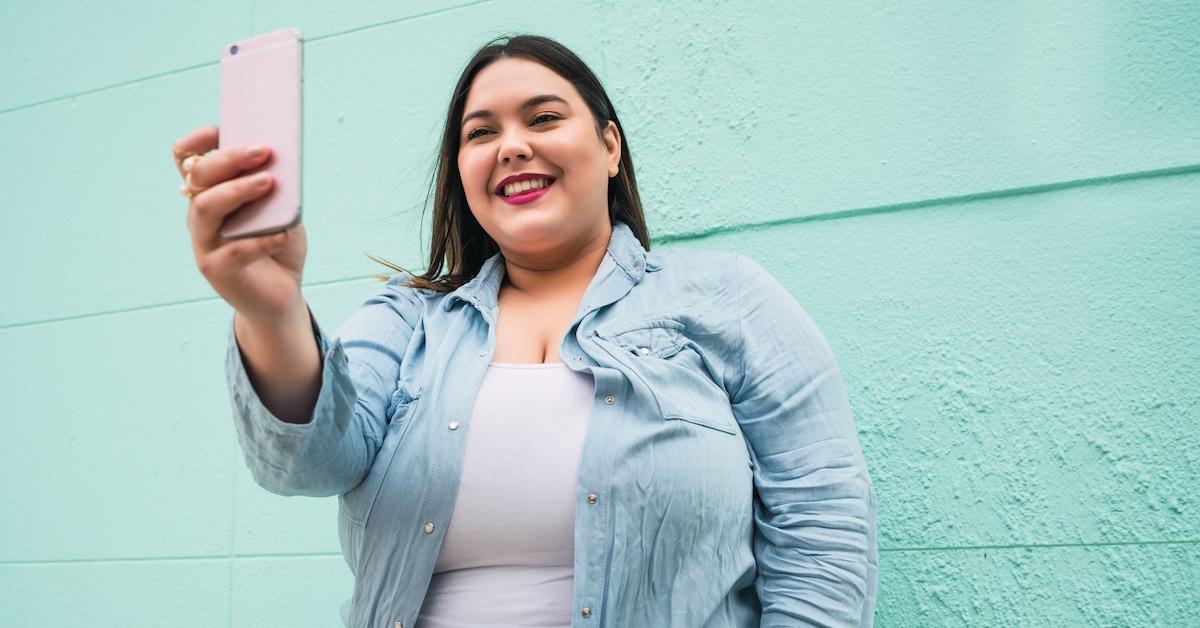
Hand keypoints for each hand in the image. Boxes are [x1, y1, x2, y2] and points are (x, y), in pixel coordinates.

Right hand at [172, 124, 307, 324]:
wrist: (281, 296)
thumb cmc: (278, 243)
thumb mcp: (284, 210)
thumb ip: (279, 188)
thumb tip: (283, 161)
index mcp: (211, 193)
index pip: (190, 159)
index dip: (199, 140)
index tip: (221, 126)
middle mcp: (200, 214)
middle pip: (199, 177)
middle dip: (229, 158)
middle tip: (263, 150)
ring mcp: (204, 243)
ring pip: (206, 208)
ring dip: (237, 191)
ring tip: (269, 182)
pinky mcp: (216, 271)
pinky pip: (233, 252)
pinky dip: (259, 240)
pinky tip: (282, 233)